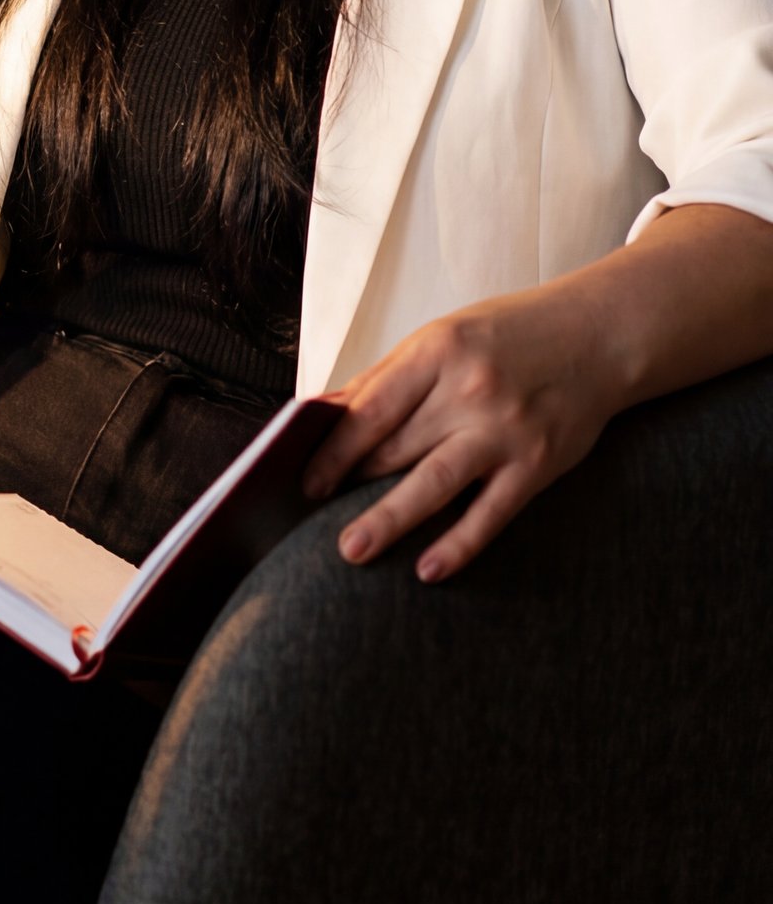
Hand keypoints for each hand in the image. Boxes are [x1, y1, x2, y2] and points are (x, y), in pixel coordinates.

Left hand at [300, 284, 626, 582]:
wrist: (599, 335)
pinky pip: (490, 512)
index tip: (305, 481)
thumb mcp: (442, 338)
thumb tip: (325, 413)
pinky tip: (428, 568)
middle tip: (315, 521)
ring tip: (352, 550)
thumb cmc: (509, 335)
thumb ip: (385, 378)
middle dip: (351, 485)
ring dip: (388, 520)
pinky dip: (458, 543)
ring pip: (433, 483)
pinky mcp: (538, 464)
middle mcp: (468, 390)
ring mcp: (505, 430)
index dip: (331, 450)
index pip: (369, 409)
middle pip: (395, 447)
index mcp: (436, 351)